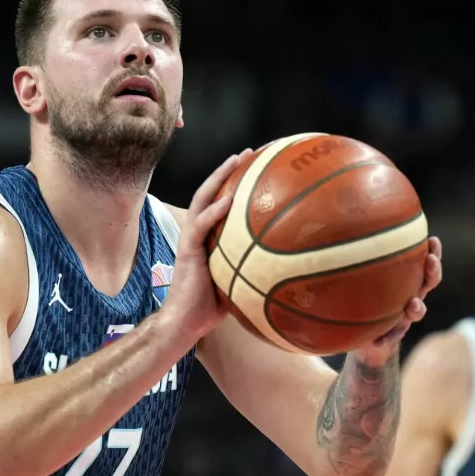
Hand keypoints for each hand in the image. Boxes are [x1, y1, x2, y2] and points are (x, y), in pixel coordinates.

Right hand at [163, 149, 252, 335]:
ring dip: (218, 178)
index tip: (256, 167)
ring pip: (202, 200)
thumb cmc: (211, 308)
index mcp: (209, 238)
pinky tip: (228, 200)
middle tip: (249, 153)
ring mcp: (191, 240)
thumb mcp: (239, 283)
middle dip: (228, 170)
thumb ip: (255, 268)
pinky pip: (200, 226)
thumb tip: (289, 268)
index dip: (235, 183)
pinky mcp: (187, 251)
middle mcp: (198, 233)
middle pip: (210, 192)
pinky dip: (213, 212)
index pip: (220, 203)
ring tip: (236, 160)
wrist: (184, 323)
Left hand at [355, 236, 442, 364]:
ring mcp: (403, 314)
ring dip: (418, 307)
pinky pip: (393, 336)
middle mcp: (409, 293)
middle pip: (429, 282)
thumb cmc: (356, 293)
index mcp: (405, 276)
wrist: (358, 330)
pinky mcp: (393, 333)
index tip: (432, 240)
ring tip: (413, 304)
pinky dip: (388, 338)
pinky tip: (378, 341)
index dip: (433, 251)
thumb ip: (350, 252)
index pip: (424, 260)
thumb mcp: (354, 271)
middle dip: (433, 271)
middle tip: (429, 261)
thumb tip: (333, 222)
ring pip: (418, 310)